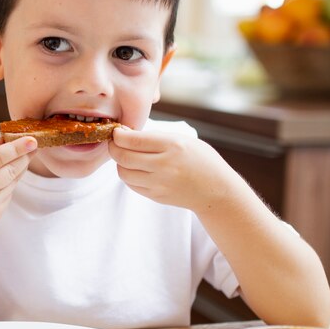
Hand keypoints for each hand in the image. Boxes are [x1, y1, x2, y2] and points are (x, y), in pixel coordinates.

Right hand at [0, 136, 36, 242]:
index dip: (15, 148)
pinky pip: (9, 192)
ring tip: (23, 156)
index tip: (31, 140)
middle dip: (24, 156)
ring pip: (12, 181)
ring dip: (20, 167)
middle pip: (8, 170)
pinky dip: (10, 182)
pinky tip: (4, 177)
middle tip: (34, 144)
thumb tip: (2, 139)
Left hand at [108, 127, 234, 211]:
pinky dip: (128, 174)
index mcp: (172, 145)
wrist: (216, 191)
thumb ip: (156, 137)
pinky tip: (135, 168)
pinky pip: (131, 184)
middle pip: (123, 157)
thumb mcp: (184, 140)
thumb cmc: (201, 160)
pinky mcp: (156, 196)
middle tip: (115, 142)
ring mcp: (159, 183)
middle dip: (113, 147)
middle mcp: (164, 165)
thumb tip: (126, 135)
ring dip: (119, 162)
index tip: (117, 132)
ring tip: (126, 156)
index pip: (133, 140)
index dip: (118, 135)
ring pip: (123, 172)